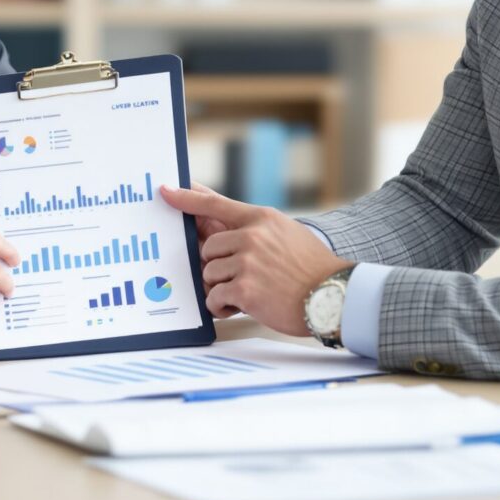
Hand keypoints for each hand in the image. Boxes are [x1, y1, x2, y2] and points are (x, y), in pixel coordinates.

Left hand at [159, 185, 350, 336]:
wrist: (333, 294)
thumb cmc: (311, 268)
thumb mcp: (284, 233)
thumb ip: (254, 228)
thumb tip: (220, 225)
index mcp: (261, 218)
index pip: (215, 204)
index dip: (186, 198)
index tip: (166, 192)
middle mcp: (251, 236)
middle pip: (208, 248)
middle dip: (218, 266)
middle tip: (241, 277)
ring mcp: (247, 261)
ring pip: (208, 274)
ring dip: (222, 288)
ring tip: (249, 293)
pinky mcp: (244, 288)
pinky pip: (214, 298)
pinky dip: (224, 306)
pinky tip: (246, 305)